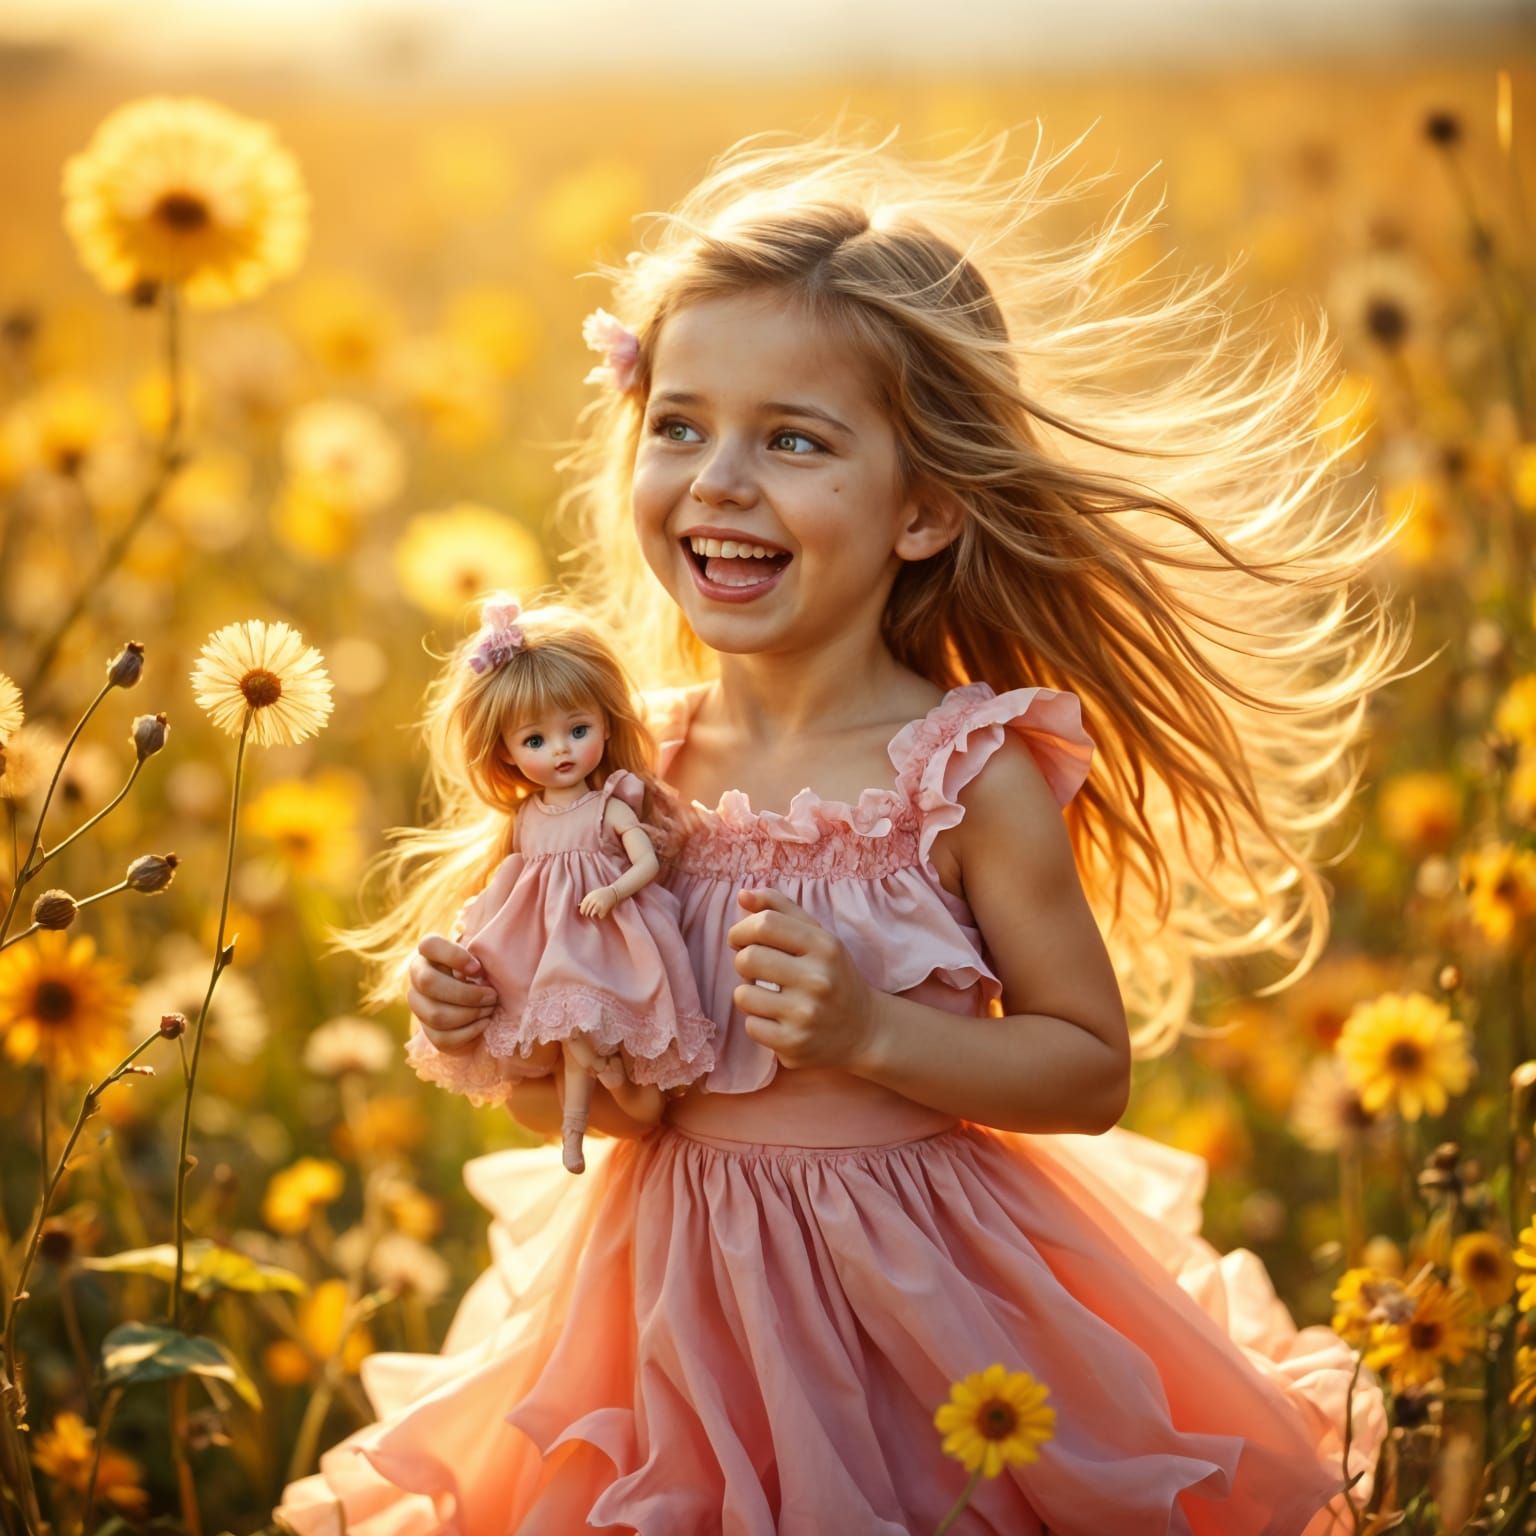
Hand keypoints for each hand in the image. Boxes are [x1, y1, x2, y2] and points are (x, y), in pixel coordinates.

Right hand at [407, 933, 498, 1052]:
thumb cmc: (486, 977)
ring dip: (471, 1013)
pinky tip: (484, 1023)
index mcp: (430, 955)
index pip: (428, 945)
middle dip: (466, 993)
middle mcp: (418, 979)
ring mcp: (419, 1007)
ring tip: (490, 1009)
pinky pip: (444, 1037)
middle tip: (492, 995)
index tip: (478, 969)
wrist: (487, 1010)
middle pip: (428, 983)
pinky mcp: (429, 1033)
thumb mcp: (485, 962)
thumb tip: (480, 970)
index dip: (452, 955)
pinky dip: (470, 1031)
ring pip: (436, 1014)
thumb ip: (483, 956)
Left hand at [579, 885, 619, 919]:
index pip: (583, 906)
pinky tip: (602, 912)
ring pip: (592, 914)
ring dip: (592, 915)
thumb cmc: (602, 893)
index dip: (582, 910)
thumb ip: (587, 899)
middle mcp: (593, 900)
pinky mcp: (604, 909)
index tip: (583, 913)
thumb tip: (579, 906)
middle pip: (586, 911)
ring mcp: (599, 905)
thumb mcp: (593, 894)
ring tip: (594, 913)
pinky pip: (600, 916)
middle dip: (587, 914)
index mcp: (590, 896)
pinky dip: (601, 915)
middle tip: (588, 914)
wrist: (613, 892)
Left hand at [727, 888, 879, 1071]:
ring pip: (743, 995)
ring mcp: (806, 1014)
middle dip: (742, 961)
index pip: (764, 924)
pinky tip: (777, 1019)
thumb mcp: (818, 936)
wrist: (865, 1031)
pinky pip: (751, 1026)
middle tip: (754, 968)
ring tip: (768, 995)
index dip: (741, 929)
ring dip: (748, 993)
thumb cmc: (832, 975)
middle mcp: (818, 979)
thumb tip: (742, 894)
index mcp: (824, 946)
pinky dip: (757, 1021)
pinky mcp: (794, 1044)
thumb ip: (781, 909)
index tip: (741, 939)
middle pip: (748, 958)